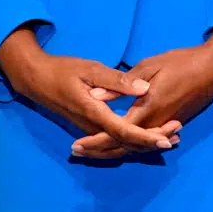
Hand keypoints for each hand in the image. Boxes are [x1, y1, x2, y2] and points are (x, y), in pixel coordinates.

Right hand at [0, 26, 180, 155]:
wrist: (36, 80)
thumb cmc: (63, 70)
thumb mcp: (90, 68)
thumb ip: (117, 80)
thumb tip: (144, 88)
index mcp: (94, 111)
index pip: (124, 131)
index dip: (146, 137)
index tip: (166, 140)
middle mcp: (92, 125)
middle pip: (125, 142)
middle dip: (151, 142)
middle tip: (176, 136)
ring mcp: (90, 128)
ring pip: (120, 143)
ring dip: (144, 142)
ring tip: (170, 137)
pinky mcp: (90, 127)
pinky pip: (114, 139)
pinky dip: (133, 139)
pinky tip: (149, 133)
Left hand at [71, 30, 212, 158]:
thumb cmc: (182, 61)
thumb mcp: (150, 65)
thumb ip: (122, 84)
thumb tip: (96, 96)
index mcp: (148, 108)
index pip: (116, 132)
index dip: (95, 140)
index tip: (76, 144)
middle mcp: (156, 123)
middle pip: (124, 145)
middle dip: (100, 150)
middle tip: (78, 151)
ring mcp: (165, 125)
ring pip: (136, 146)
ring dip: (114, 149)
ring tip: (93, 149)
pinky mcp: (172, 123)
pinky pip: (147, 141)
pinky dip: (131, 145)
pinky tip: (122, 143)